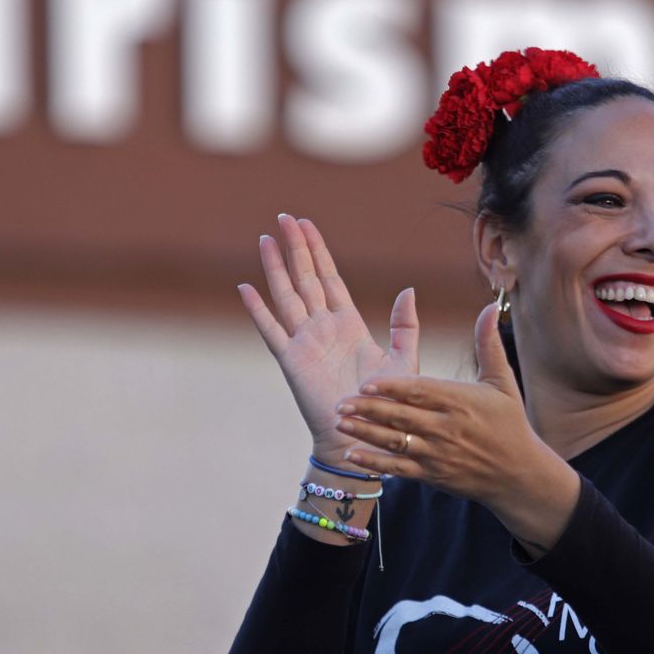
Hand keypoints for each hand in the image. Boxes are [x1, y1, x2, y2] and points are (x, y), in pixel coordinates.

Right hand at [238, 214, 418, 460]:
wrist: (364, 436)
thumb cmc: (387, 404)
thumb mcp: (404, 360)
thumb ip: (406, 326)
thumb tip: (409, 290)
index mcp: (349, 324)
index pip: (330, 277)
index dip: (318, 250)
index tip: (307, 224)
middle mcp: (323, 328)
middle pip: (305, 278)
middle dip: (296, 247)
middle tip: (284, 217)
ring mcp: (304, 342)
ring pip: (286, 296)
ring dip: (275, 269)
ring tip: (265, 240)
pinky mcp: (291, 361)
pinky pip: (271, 331)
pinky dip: (258, 310)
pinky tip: (245, 288)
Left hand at [333, 304, 579, 551]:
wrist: (519, 474)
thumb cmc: (510, 423)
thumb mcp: (502, 381)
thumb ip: (488, 344)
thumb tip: (489, 306)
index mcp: (460, 402)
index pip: (420, 391)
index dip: (391, 387)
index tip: (366, 381)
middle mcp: (446, 428)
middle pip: (401, 417)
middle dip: (369, 409)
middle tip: (340, 402)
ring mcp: (437, 454)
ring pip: (395, 442)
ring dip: (365, 434)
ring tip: (339, 423)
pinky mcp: (432, 475)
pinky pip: (398, 468)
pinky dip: (375, 463)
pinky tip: (352, 454)